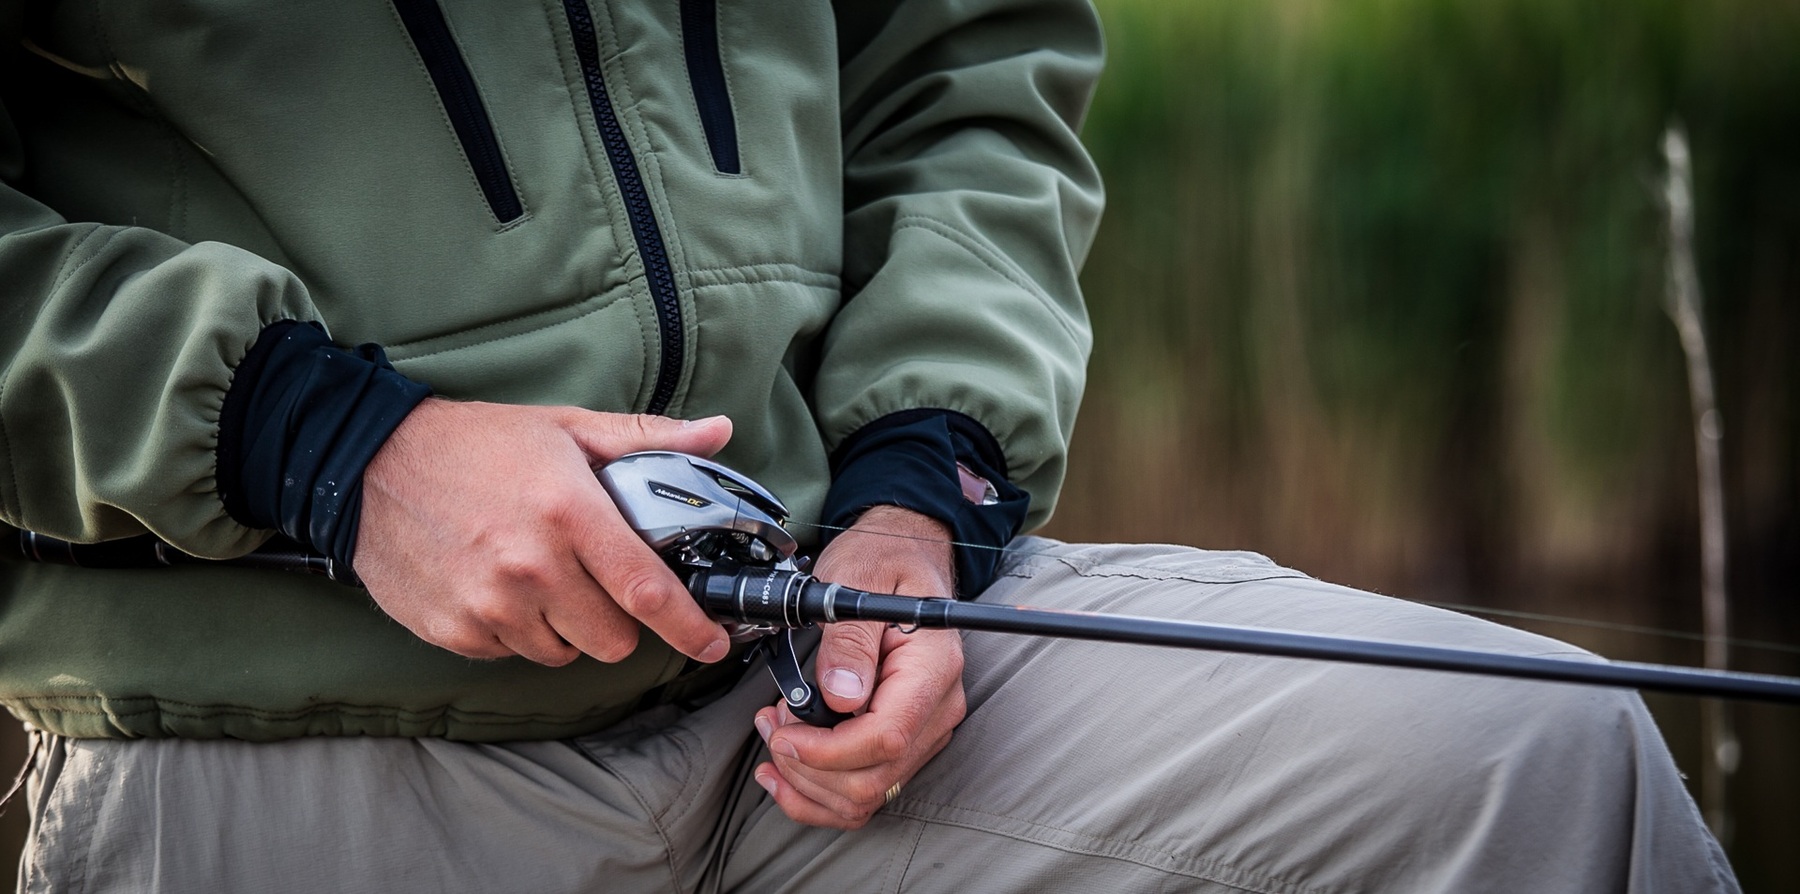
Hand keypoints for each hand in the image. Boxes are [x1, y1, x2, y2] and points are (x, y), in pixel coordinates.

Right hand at [354, 398, 734, 665]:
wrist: (369, 464)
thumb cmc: (477, 444)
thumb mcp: (566, 427)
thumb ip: (647, 439)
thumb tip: (718, 433)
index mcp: (569, 513)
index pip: (647, 590)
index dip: (689, 627)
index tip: (712, 643)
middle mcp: (531, 567)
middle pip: (613, 639)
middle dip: (618, 620)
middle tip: (596, 581)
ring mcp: (489, 605)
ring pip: (563, 652)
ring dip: (565, 627)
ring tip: (539, 576)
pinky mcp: (454, 631)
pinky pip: (512, 653)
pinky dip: (517, 631)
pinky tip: (498, 586)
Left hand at [753, 505, 965, 828]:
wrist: (905, 558)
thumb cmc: (883, 561)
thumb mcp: (858, 580)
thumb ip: (850, 641)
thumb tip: (841, 695)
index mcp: (933, 668)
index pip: (886, 737)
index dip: (826, 750)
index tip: (783, 734)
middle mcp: (938, 707)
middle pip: (873, 778)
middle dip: (807, 766)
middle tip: (772, 725)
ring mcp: (925, 729)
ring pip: (865, 795)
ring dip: (807, 782)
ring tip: (776, 736)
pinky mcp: (906, 741)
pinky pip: (866, 790)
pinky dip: (819, 793)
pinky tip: (785, 772)